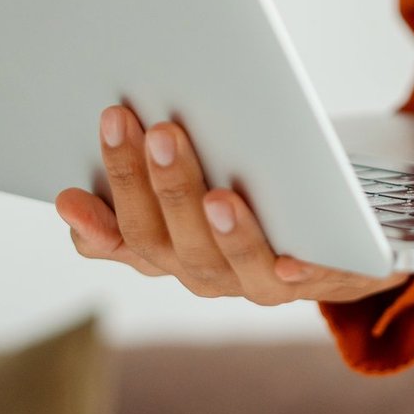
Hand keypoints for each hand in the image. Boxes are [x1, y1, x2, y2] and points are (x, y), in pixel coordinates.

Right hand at [56, 105, 410, 304]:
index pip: (121, 239)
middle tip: (158, 132)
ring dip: (222, 230)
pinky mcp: (319, 279)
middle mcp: (205, 272)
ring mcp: (259, 281)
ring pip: (229, 265)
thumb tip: (78, 177)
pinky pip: (307, 280)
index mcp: (168, 248)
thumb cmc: (257, 191)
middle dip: (158, 188)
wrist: (345, 234)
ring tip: (217, 194)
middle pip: (169, 243)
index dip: (95, 223)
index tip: (69, 192)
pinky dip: (298, 270)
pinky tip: (294, 257)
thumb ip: (145, 177)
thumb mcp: (193, 180)